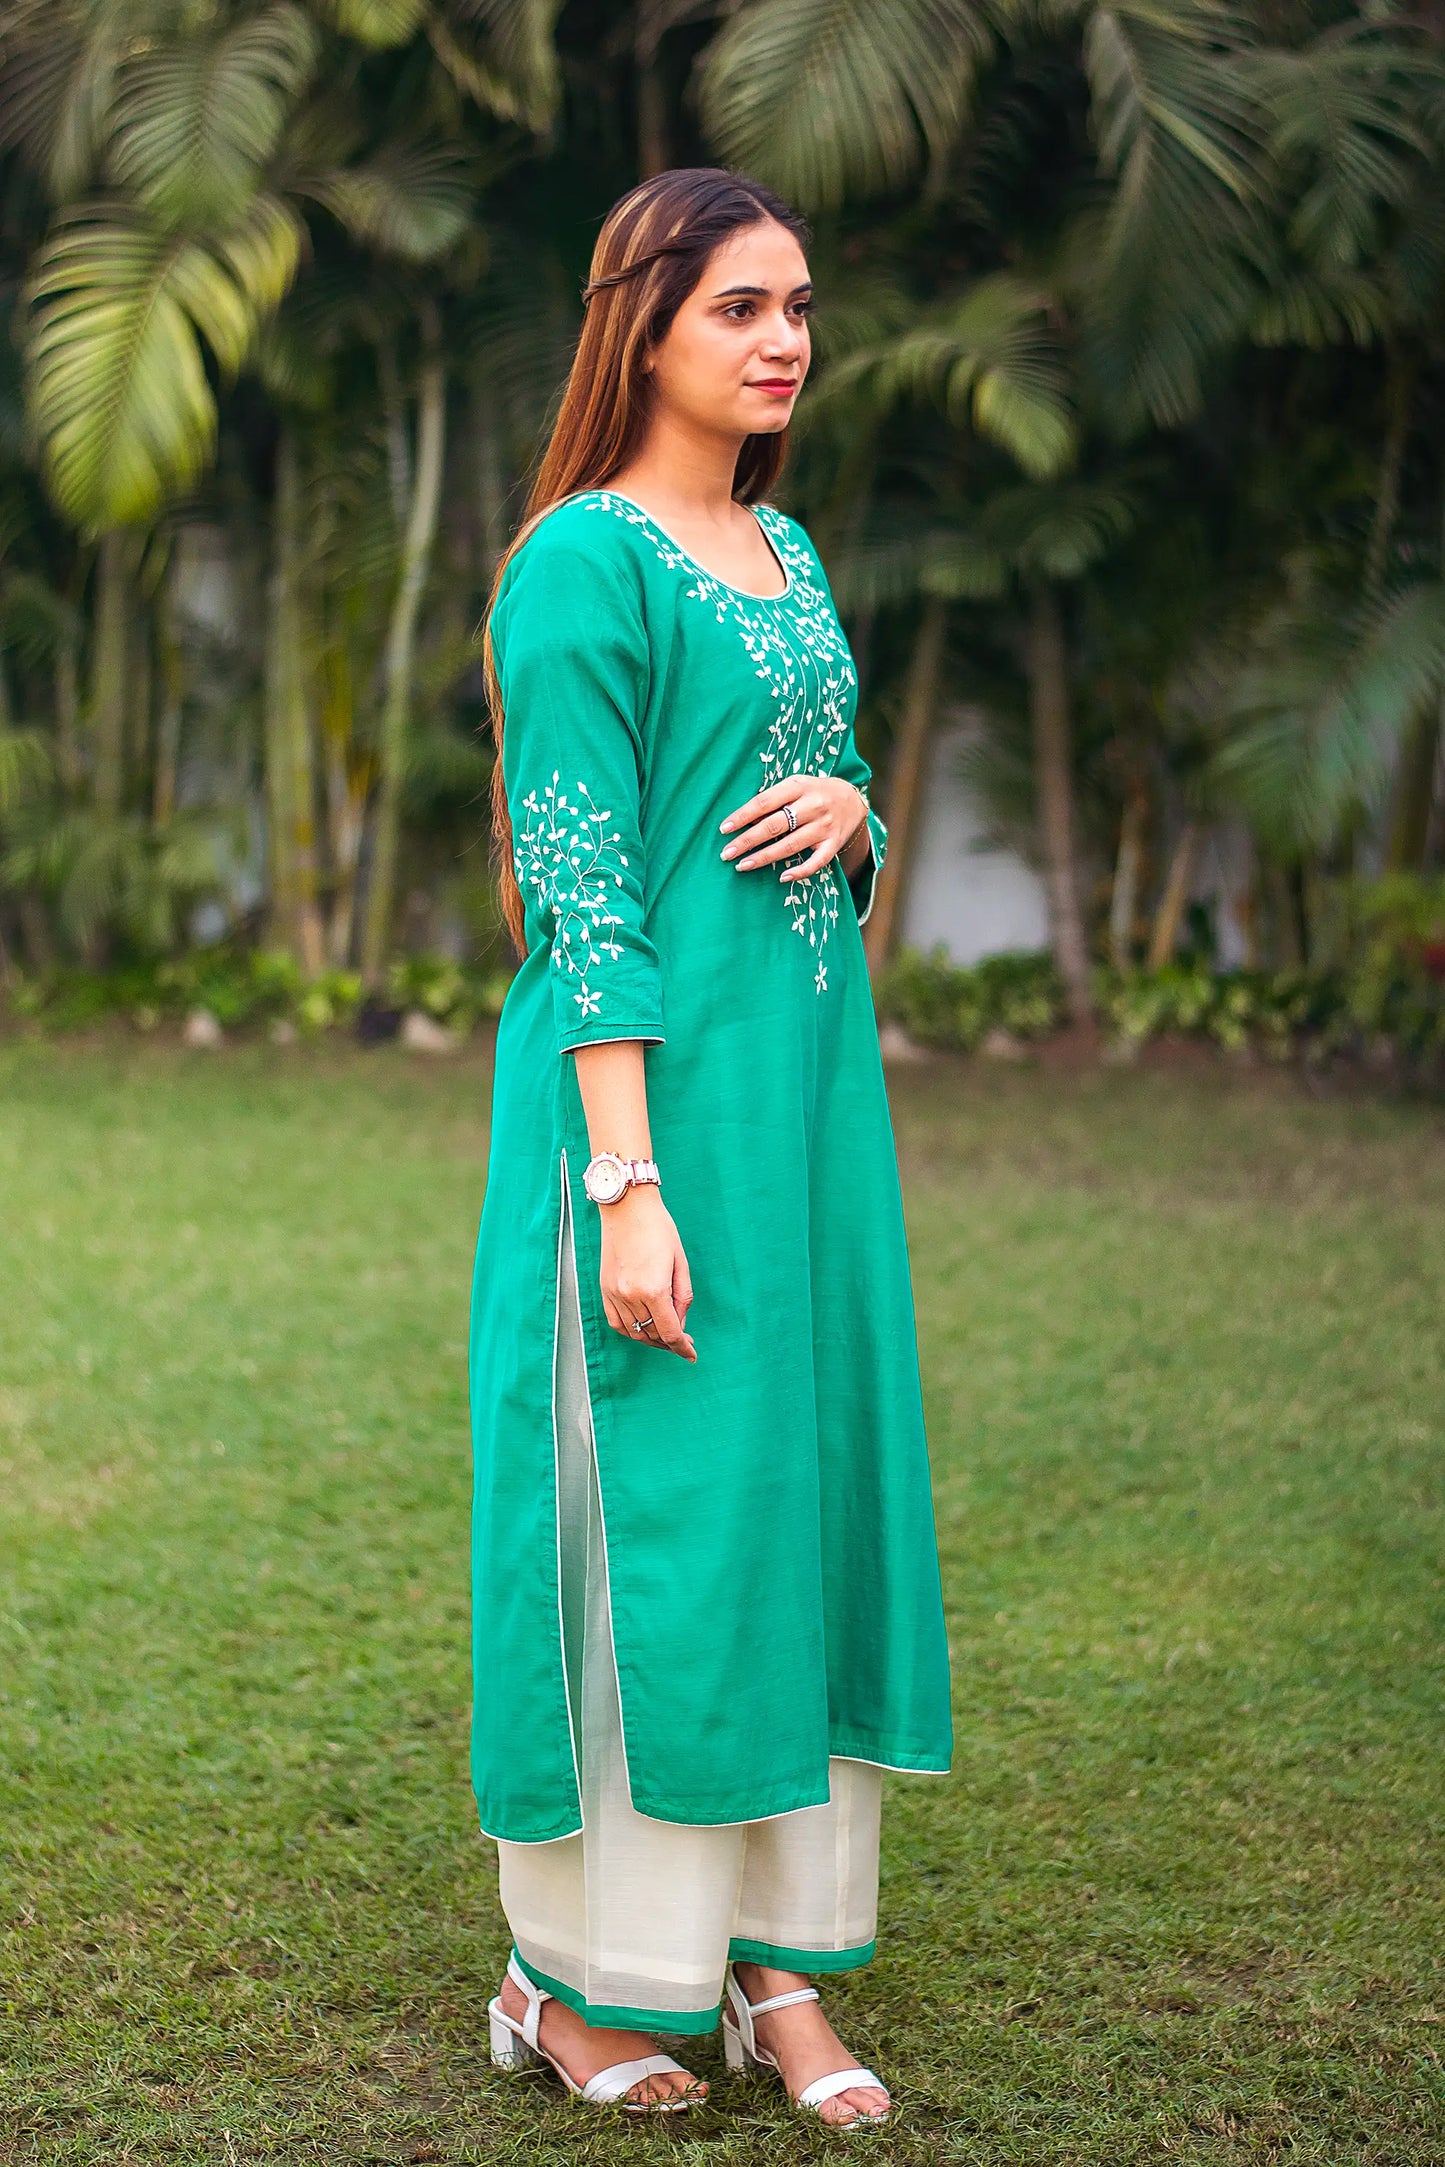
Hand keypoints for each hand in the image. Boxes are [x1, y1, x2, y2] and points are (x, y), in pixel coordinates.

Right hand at [598, 1187, 695, 1359]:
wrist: (627, 1207)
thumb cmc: (658, 1229)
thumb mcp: (680, 1263)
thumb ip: (683, 1297)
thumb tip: (680, 1323)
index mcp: (654, 1290)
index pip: (670, 1332)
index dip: (682, 1348)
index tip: (691, 1355)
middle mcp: (631, 1296)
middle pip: (652, 1335)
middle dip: (670, 1342)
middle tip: (684, 1342)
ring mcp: (614, 1294)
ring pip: (633, 1333)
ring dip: (651, 1338)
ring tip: (664, 1335)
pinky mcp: (604, 1289)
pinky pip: (616, 1322)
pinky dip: (630, 1331)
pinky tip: (642, 1327)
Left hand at [719, 774, 867, 881]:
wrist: (852, 799)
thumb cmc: (812, 792)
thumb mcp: (794, 787)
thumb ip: (772, 800)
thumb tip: (743, 821)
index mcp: (798, 786)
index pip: (764, 802)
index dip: (742, 816)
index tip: (724, 829)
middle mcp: (812, 806)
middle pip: (774, 825)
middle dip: (747, 841)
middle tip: (727, 853)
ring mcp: (824, 826)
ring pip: (790, 846)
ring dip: (764, 857)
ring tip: (742, 866)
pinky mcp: (833, 844)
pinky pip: (816, 862)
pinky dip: (800, 871)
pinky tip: (783, 877)